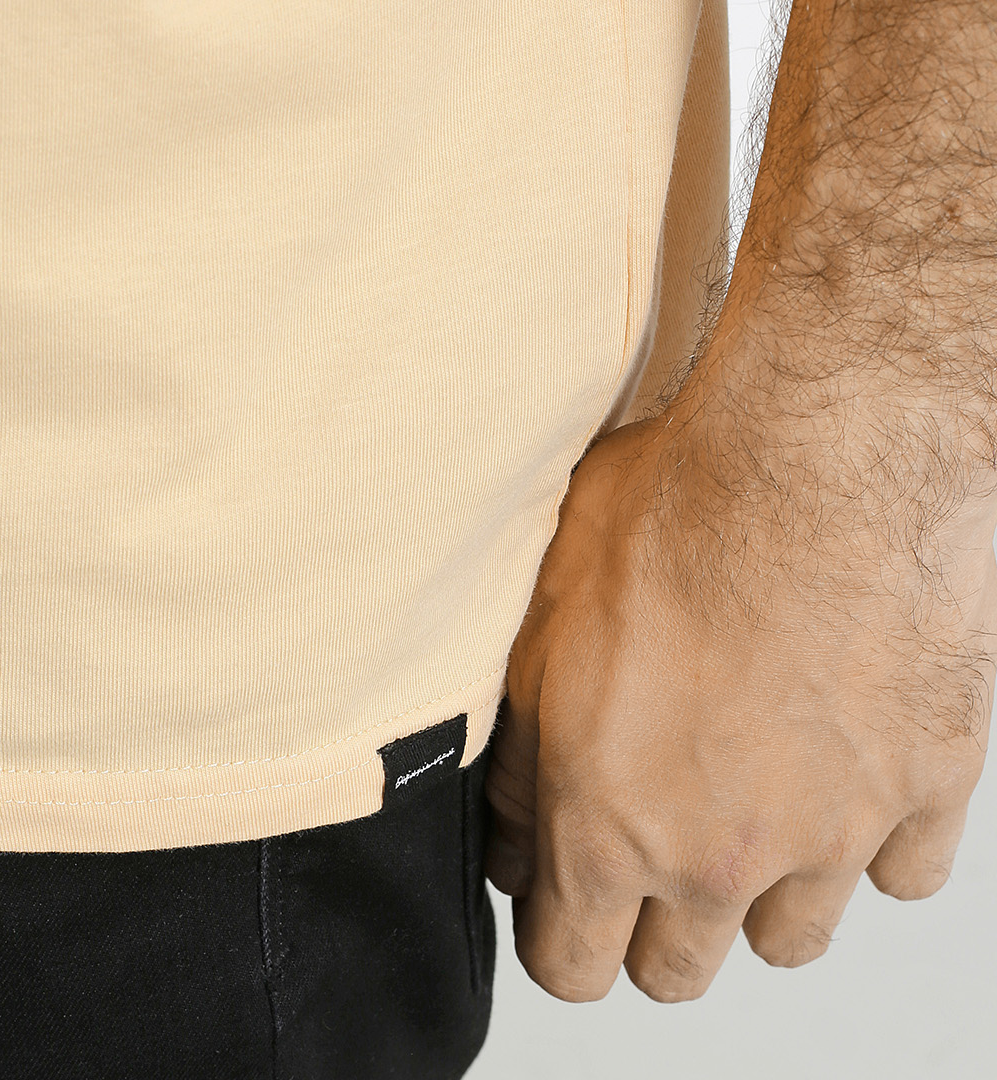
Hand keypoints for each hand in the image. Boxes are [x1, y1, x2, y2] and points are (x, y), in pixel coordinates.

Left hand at [483, 396, 996, 1002]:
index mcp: (611, 822)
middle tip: (653, 844)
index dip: (559, 940)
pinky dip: (875, 836)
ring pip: (792, 940)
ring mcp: (834, 835)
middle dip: (655, 923)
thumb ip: (522, 750)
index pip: (572, 968)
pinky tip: (842, 767)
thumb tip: (510, 832)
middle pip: (680, 972)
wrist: (821, 462)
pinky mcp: (926, 791)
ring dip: (764, 891)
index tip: (565, 907)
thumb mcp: (544, 618)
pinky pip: (903, 872)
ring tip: (749, 797)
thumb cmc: (679, 515)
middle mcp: (721, 856)